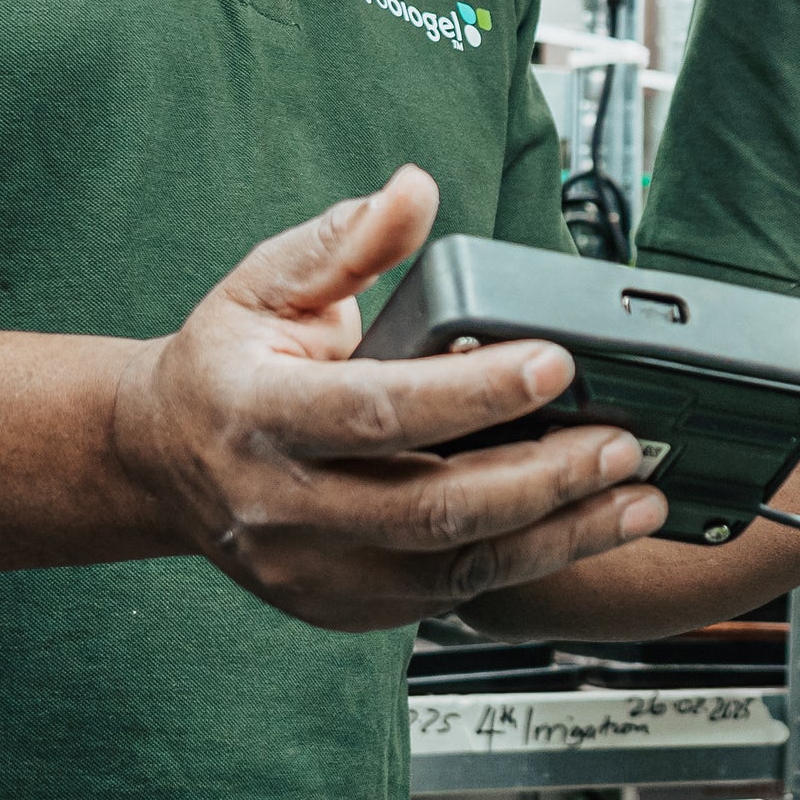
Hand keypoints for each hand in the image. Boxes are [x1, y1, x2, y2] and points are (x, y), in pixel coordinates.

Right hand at [111, 168, 668, 631]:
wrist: (163, 461)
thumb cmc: (225, 364)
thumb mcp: (265, 284)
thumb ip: (346, 241)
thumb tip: (415, 191)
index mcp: (256, 415)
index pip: (379, 409)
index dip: (474, 393)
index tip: (555, 362)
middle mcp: (281, 506)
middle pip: (430, 507)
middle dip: (542, 479)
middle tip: (622, 443)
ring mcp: (311, 570)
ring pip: (452, 568)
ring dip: (558, 535)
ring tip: (636, 497)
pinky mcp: (342, 608)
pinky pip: (447, 597)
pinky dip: (525, 564)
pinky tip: (583, 530)